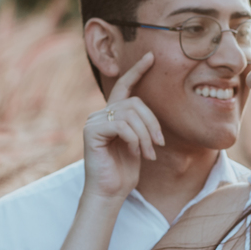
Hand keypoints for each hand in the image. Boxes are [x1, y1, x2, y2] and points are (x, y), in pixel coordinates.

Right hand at [82, 53, 163, 201]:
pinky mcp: (91, 131)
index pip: (124, 87)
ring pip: (130, 114)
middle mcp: (100, 115)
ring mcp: (94, 122)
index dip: (137, 71)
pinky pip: (121, 125)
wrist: (109, 192)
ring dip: (145, 135)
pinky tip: (136, 152)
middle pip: (134, 102)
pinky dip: (134, 139)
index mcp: (112, 115)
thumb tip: (147, 112)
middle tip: (159, 144)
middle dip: (152, 123)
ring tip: (149, 154)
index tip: (151, 57)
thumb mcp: (138, 143)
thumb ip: (140, 124)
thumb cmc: (124, 171)